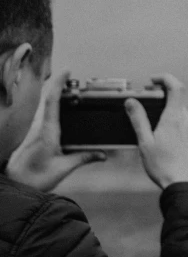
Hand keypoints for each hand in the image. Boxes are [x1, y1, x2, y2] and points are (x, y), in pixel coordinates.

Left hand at [6, 71, 106, 191]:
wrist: (17, 184)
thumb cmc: (35, 177)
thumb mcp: (64, 168)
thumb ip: (84, 158)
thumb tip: (102, 155)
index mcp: (48, 131)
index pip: (52, 101)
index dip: (59, 84)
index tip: (66, 72)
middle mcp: (39, 127)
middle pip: (47, 98)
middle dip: (58, 85)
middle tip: (70, 77)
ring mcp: (34, 130)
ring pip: (43, 106)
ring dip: (54, 95)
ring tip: (67, 89)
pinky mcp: (33, 136)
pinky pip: (42, 115)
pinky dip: (51, 106)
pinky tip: (57, 109)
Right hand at [124, 74, 187, 189]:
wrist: (186, 187)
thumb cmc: (164, 166)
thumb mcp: (145, 142)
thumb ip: (138, 119)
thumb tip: (131, 101)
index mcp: (175, 118)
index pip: (175, 86)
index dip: (164, 78)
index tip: (152, 81)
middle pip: (176, 101)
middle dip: (161, 99)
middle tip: (145, 105)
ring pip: (180, 115)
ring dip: (167, 114)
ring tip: (152, 127)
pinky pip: (185, 127)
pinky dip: (174, 126)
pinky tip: (165, 142)